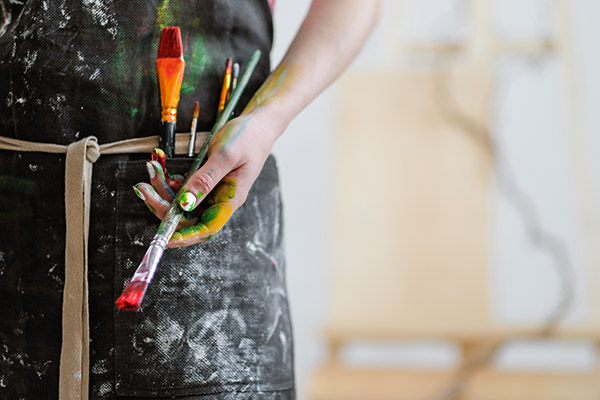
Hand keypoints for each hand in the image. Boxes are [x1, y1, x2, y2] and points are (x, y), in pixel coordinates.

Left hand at [133, 112, 279, 247]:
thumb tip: (185, 203)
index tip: (164, 238)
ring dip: (162, 187)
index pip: (206, 227)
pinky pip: (183, 185)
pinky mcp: (205, 179)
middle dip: (163, 204)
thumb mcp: (225, 156)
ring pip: (181, 199)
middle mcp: (219, 199)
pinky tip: (160, 164)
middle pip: (187, 214)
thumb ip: (204, 180)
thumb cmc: (248, 139)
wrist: (258, 123)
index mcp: (229, 200)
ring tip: (151, 169)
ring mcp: (211, 190)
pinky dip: (168, 177)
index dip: (185, 236)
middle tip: (143, 189)